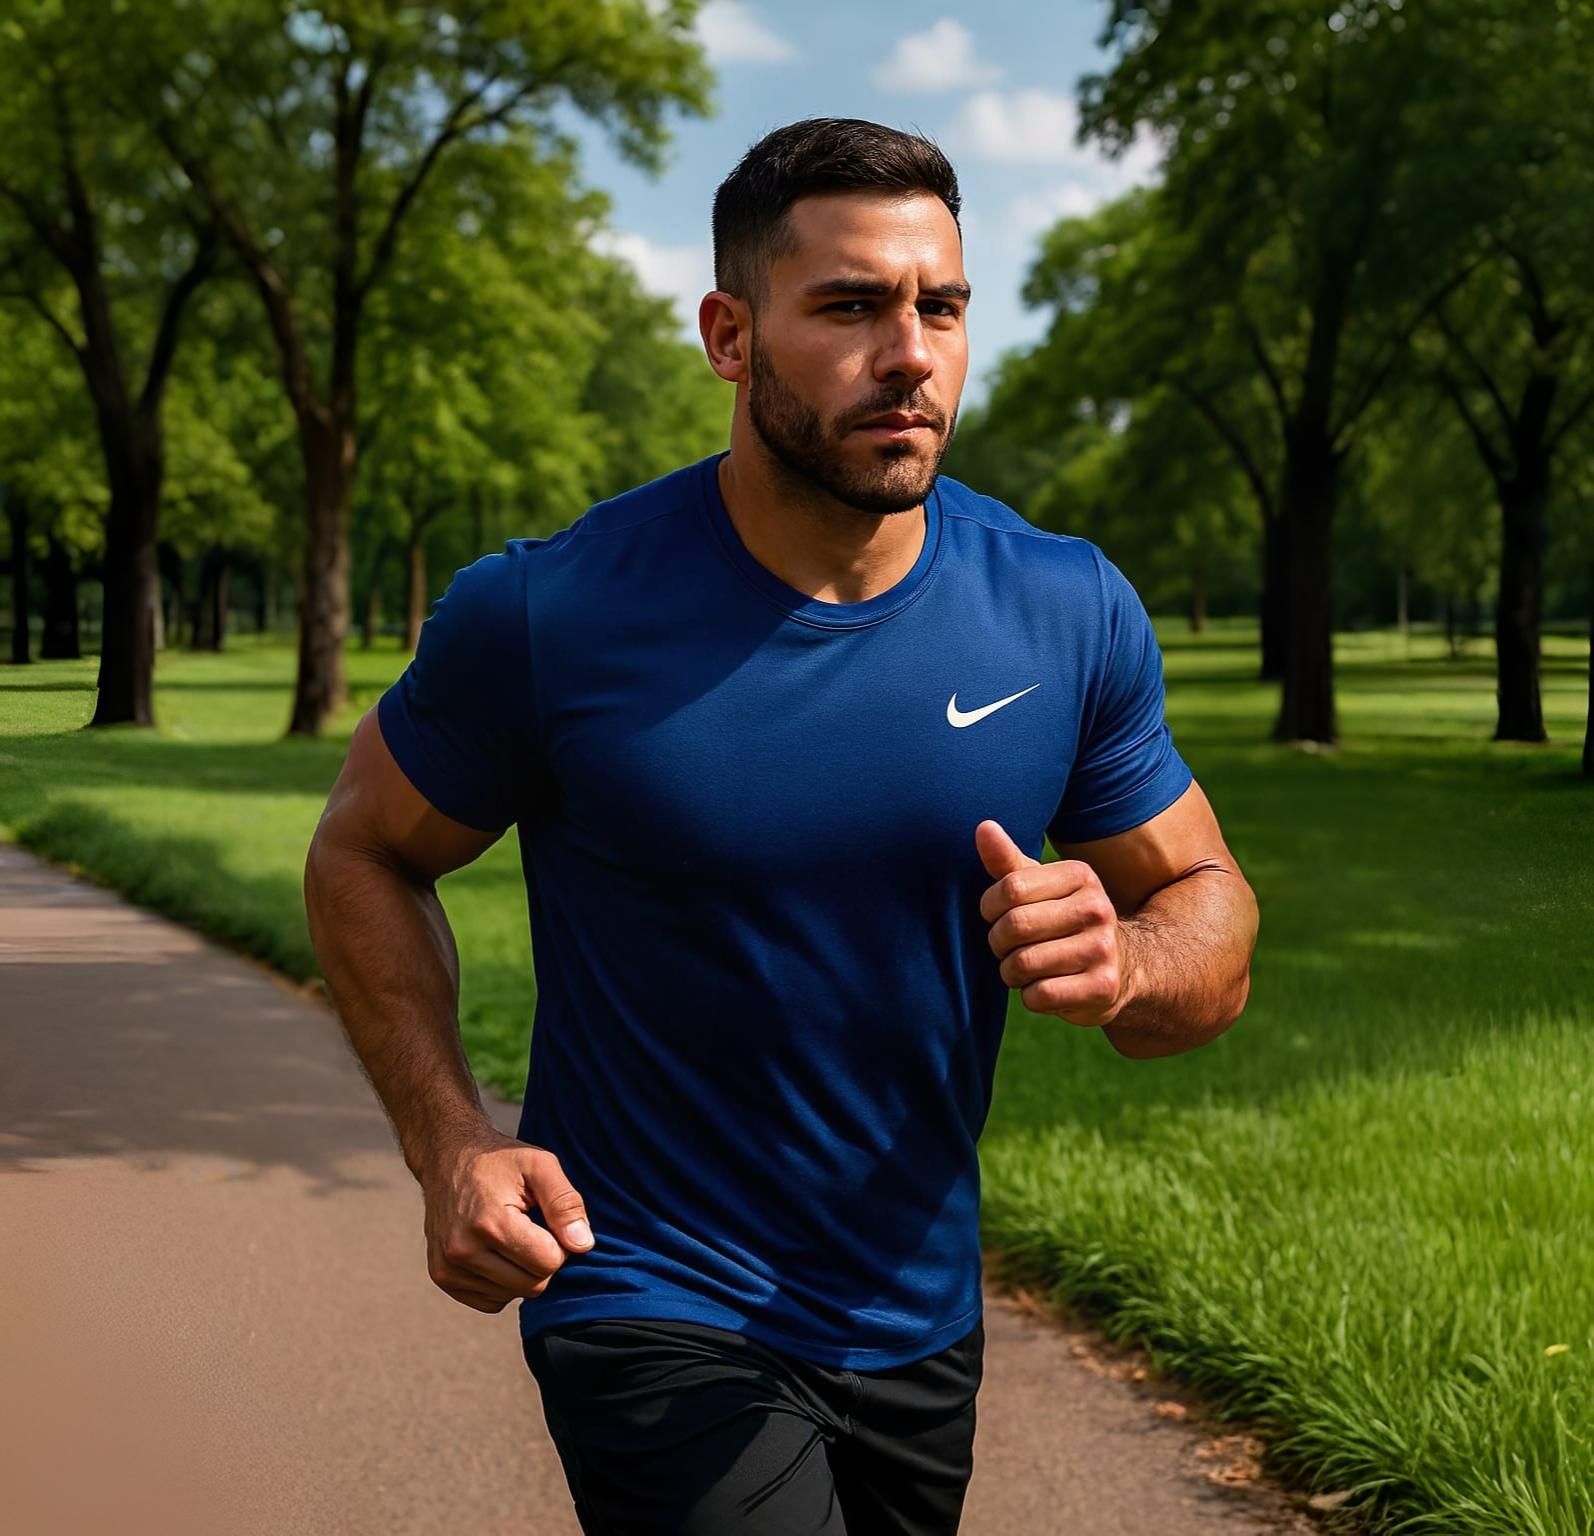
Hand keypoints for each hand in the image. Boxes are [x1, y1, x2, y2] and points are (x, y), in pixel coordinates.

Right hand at [418, 1128, 595, 1313]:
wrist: (447, 1159)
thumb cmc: (499, 1161)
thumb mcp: (540, 1165)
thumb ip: (565, 1203)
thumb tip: (582, 1244)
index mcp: (490, 1223)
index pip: (548, 1263)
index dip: (560, 1244)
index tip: (549, 1221)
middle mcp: (463, 1251)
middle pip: (533, 1285)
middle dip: (543, 1260)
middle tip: (534, 1228)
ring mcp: (448, 1268)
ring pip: (513, 1295)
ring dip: (523, 1272)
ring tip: (512, 1235)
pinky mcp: (443, 1277)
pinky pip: (491, 1301)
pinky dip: (502, 1283)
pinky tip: (497, 1251)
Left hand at [975, 819, 1130, 1028]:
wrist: (1122, 965)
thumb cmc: (1062, 918)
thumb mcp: (1039, 886)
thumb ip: (1007, 860)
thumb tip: (983, 826)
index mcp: (1080, 876)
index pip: (1010, 888)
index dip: (989, 907)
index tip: (996, 915)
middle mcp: (1097, 909)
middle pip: (1015, 926)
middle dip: (997, 942)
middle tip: (1006, 946)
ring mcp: (1103, 949)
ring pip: (1022, 964)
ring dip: (1010, 972)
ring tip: (1023, 967)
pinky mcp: (1102, 988)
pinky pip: (1039, 995)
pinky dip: (1029, 996)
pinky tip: (1043, 987)